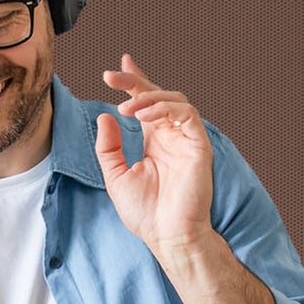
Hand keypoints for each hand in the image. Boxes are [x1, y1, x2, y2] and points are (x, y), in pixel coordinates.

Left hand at [97, 54, 214, 258]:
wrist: (167, 235)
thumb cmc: (144, 212)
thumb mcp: (116, 176)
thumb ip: (109, 147)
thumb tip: (105, 117)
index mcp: (154, 141)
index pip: (145, 104)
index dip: (134, 82)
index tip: (115, 69)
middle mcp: (171, 136)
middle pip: (158, 95)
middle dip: (135, 81)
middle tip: (112, 76)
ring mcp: (186, 139)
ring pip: (174, 99)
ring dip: (149, 97)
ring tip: (128, 109)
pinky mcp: (199, 145)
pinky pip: (188, 114)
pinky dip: (166, 109)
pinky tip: (145, 117)